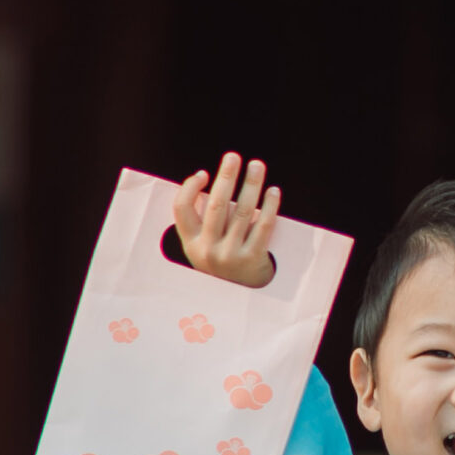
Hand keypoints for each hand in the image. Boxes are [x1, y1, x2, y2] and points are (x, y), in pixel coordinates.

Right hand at [172, 153, 280, 286]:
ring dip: (251, 185)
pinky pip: (263, 226)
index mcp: (190, 242)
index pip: (181, 208)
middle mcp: (208, 249)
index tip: (204, 173)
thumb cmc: (220, 261)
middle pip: (216, 205)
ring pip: (242, 212)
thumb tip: (207, 181)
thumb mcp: (200, 246)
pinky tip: (273, 191)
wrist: (238, 297)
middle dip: (226, 177)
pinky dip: (269, 206)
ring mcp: (231, 255)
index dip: (190, 187)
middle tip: (233, 156)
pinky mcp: (253, 258)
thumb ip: (200, 219)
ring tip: (257, 166)